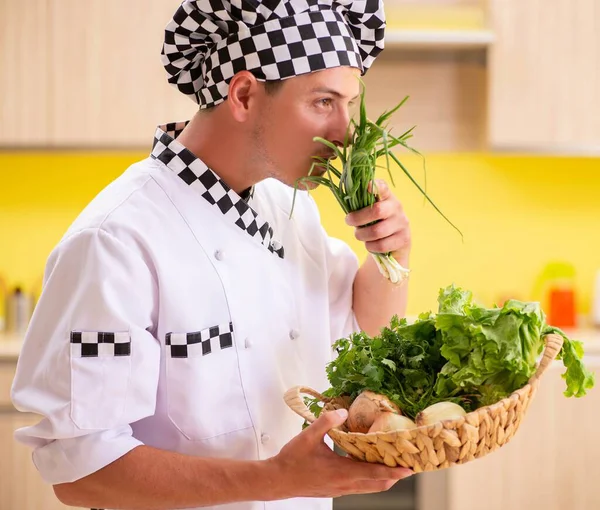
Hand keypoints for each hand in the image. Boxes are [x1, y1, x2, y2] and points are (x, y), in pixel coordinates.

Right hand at [268, 409, 412, 498]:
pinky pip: (359, 487)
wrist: (278, 480)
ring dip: (383, 478)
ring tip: (392, 465)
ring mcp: (341, 489)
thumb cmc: (292, 461)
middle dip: (395, 476)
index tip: (410, 468)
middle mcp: (345, 484)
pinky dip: (369, 478)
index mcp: (342, 472)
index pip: (375, 473)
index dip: (394, 471)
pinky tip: (365, 466)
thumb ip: (326, 422)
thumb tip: (342, 412)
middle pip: (378, 485)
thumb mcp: (308, 436)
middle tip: (407, 465)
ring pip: (369, 487)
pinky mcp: (335, 490)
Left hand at [345, 180, 410, 261]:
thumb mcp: (369, 212)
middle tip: (349, 221)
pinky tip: (370, 244)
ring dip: (362, 235)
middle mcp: (397, 207)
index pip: (383, 188)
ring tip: (360, 235)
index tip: (367, 186)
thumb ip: (361, 205)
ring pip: (377, 231)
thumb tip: (348, 201)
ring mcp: (402, 223)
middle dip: (358, 218)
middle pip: (377, 211)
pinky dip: (370, 246)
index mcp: (387, 197)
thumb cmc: (376, 224)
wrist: (394, 245)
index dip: (376, 186)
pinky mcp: (404, 239)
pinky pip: (381, 245)